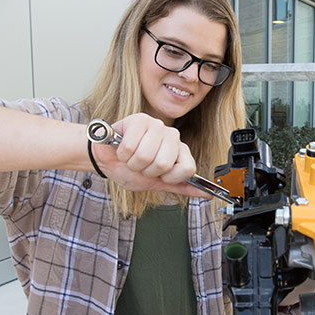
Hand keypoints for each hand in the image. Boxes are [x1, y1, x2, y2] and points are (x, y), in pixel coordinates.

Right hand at [91, 113, 210, 197]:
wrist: (106, 160)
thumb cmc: (130, 169)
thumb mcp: (157, 184)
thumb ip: (181, 187)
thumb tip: (207, 195)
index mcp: (181, 151)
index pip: (188, 169)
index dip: (169, 178)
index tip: (159, 176)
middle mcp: (173, 136)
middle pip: (164, 164)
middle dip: (146, 171)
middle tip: (141, 166)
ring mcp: (157, 125)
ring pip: (146, 156)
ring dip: (132, 163)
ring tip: (131, 157)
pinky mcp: (139, 119)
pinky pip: (131, 146)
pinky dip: (122, 153)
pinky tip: (123, 148)